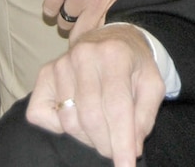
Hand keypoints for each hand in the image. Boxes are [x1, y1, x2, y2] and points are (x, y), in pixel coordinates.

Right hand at [26, 24, 165, 166]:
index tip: (126, 166)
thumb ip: (145, 116)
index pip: (117, 107)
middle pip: (91, 117)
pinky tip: (78, 117)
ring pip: (69, 120)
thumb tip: (132, 148)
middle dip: (106, 143)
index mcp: (115, 54)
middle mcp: (84, 55)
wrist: (113, 39)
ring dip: (87, 137)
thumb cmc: (134, 66)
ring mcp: (60, 63)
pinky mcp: (44, 74)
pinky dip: (60, 127)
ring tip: (102, 131)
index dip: (121, 141)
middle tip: (115, 151)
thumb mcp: (151, 84)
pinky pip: (43, 115)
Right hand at [44, 0, 136, 36]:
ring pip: (63, 24)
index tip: (93, 38)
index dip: (97, 38)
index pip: (105, 34)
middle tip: (76, 27)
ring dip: (65, 17)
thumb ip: (123, 0)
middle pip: (81, 36)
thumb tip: (119, 20)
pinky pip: (48, 10)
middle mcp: (98, 2)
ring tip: (69, 3)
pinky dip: (50, 6)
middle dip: (77, 35)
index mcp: (118, 0)